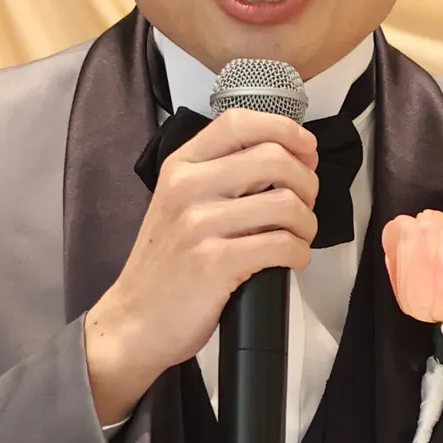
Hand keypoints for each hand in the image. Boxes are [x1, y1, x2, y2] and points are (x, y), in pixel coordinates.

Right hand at [83, 109, 319, 424]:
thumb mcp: (180, 203)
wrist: (136, 320)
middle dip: (307, 183)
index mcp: (181, 165)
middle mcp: (188, 186)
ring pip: (286, 203)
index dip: (285, 131)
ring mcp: (199, 224)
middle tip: (303, 207)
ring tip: (298, 238)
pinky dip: (299, 254)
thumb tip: (285, 158)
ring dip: (307, 224)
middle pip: (275, 158)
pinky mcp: (215, 262)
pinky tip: (290, 261)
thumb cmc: (167, 265)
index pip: (241, 122)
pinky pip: (282, 245)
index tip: (306, 151)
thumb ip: (220, 176)